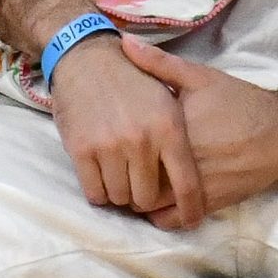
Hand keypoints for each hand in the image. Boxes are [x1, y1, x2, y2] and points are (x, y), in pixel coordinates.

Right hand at [47, 34, 205, 226]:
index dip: (191, 209)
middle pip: (147, 198)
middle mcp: (142, 141)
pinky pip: (94, 192)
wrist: (85, 57)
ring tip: (119, 178)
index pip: (186, 184)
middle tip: (139, 186)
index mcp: (169, 128)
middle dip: (144, 198)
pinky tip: (101, 178)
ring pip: (119, 198)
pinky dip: (99, 192)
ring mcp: (110, 147)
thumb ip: (181, 132)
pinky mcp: (82, 151)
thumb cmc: (130, 78)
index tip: (192, 219)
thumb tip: (195, 170)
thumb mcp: (168, 92)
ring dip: (119, 194)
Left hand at [118, 38, 277, 227]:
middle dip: (120, 172)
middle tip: (114, 163)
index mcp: (172, 129)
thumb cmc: (239, 101)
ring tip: (130, 182)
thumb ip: (159, 63)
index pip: (126, 144)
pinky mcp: (208, 203)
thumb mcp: (199, 77)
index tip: (106, 138)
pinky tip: (154, 202)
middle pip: (133, 176)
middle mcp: (180, 160)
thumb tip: (123, 41)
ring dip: (136, 196)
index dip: (112, 144)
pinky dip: (158, 215)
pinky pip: (171, 220)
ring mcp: (194, 186)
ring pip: (148, 202)